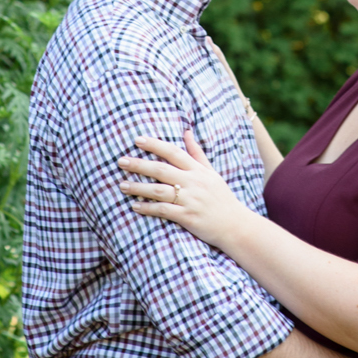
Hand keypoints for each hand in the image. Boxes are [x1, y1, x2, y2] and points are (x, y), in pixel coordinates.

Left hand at [117, 129, 247, 249]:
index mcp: (198, 170)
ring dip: (139, 187)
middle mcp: (194, 183)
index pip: (173, 152)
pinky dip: (148, 208)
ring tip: (122, 185)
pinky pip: (164, 211)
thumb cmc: (222, 198)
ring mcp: (191, 200)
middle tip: (121, 161)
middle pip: (162, 170)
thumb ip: (197, 153)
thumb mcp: (212, 173)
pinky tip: (135, 206)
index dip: (155, 144)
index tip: (136, 139)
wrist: (236, 226)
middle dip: (139, 165)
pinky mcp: (188, 217)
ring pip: (160, 190)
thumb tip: (186, 131)